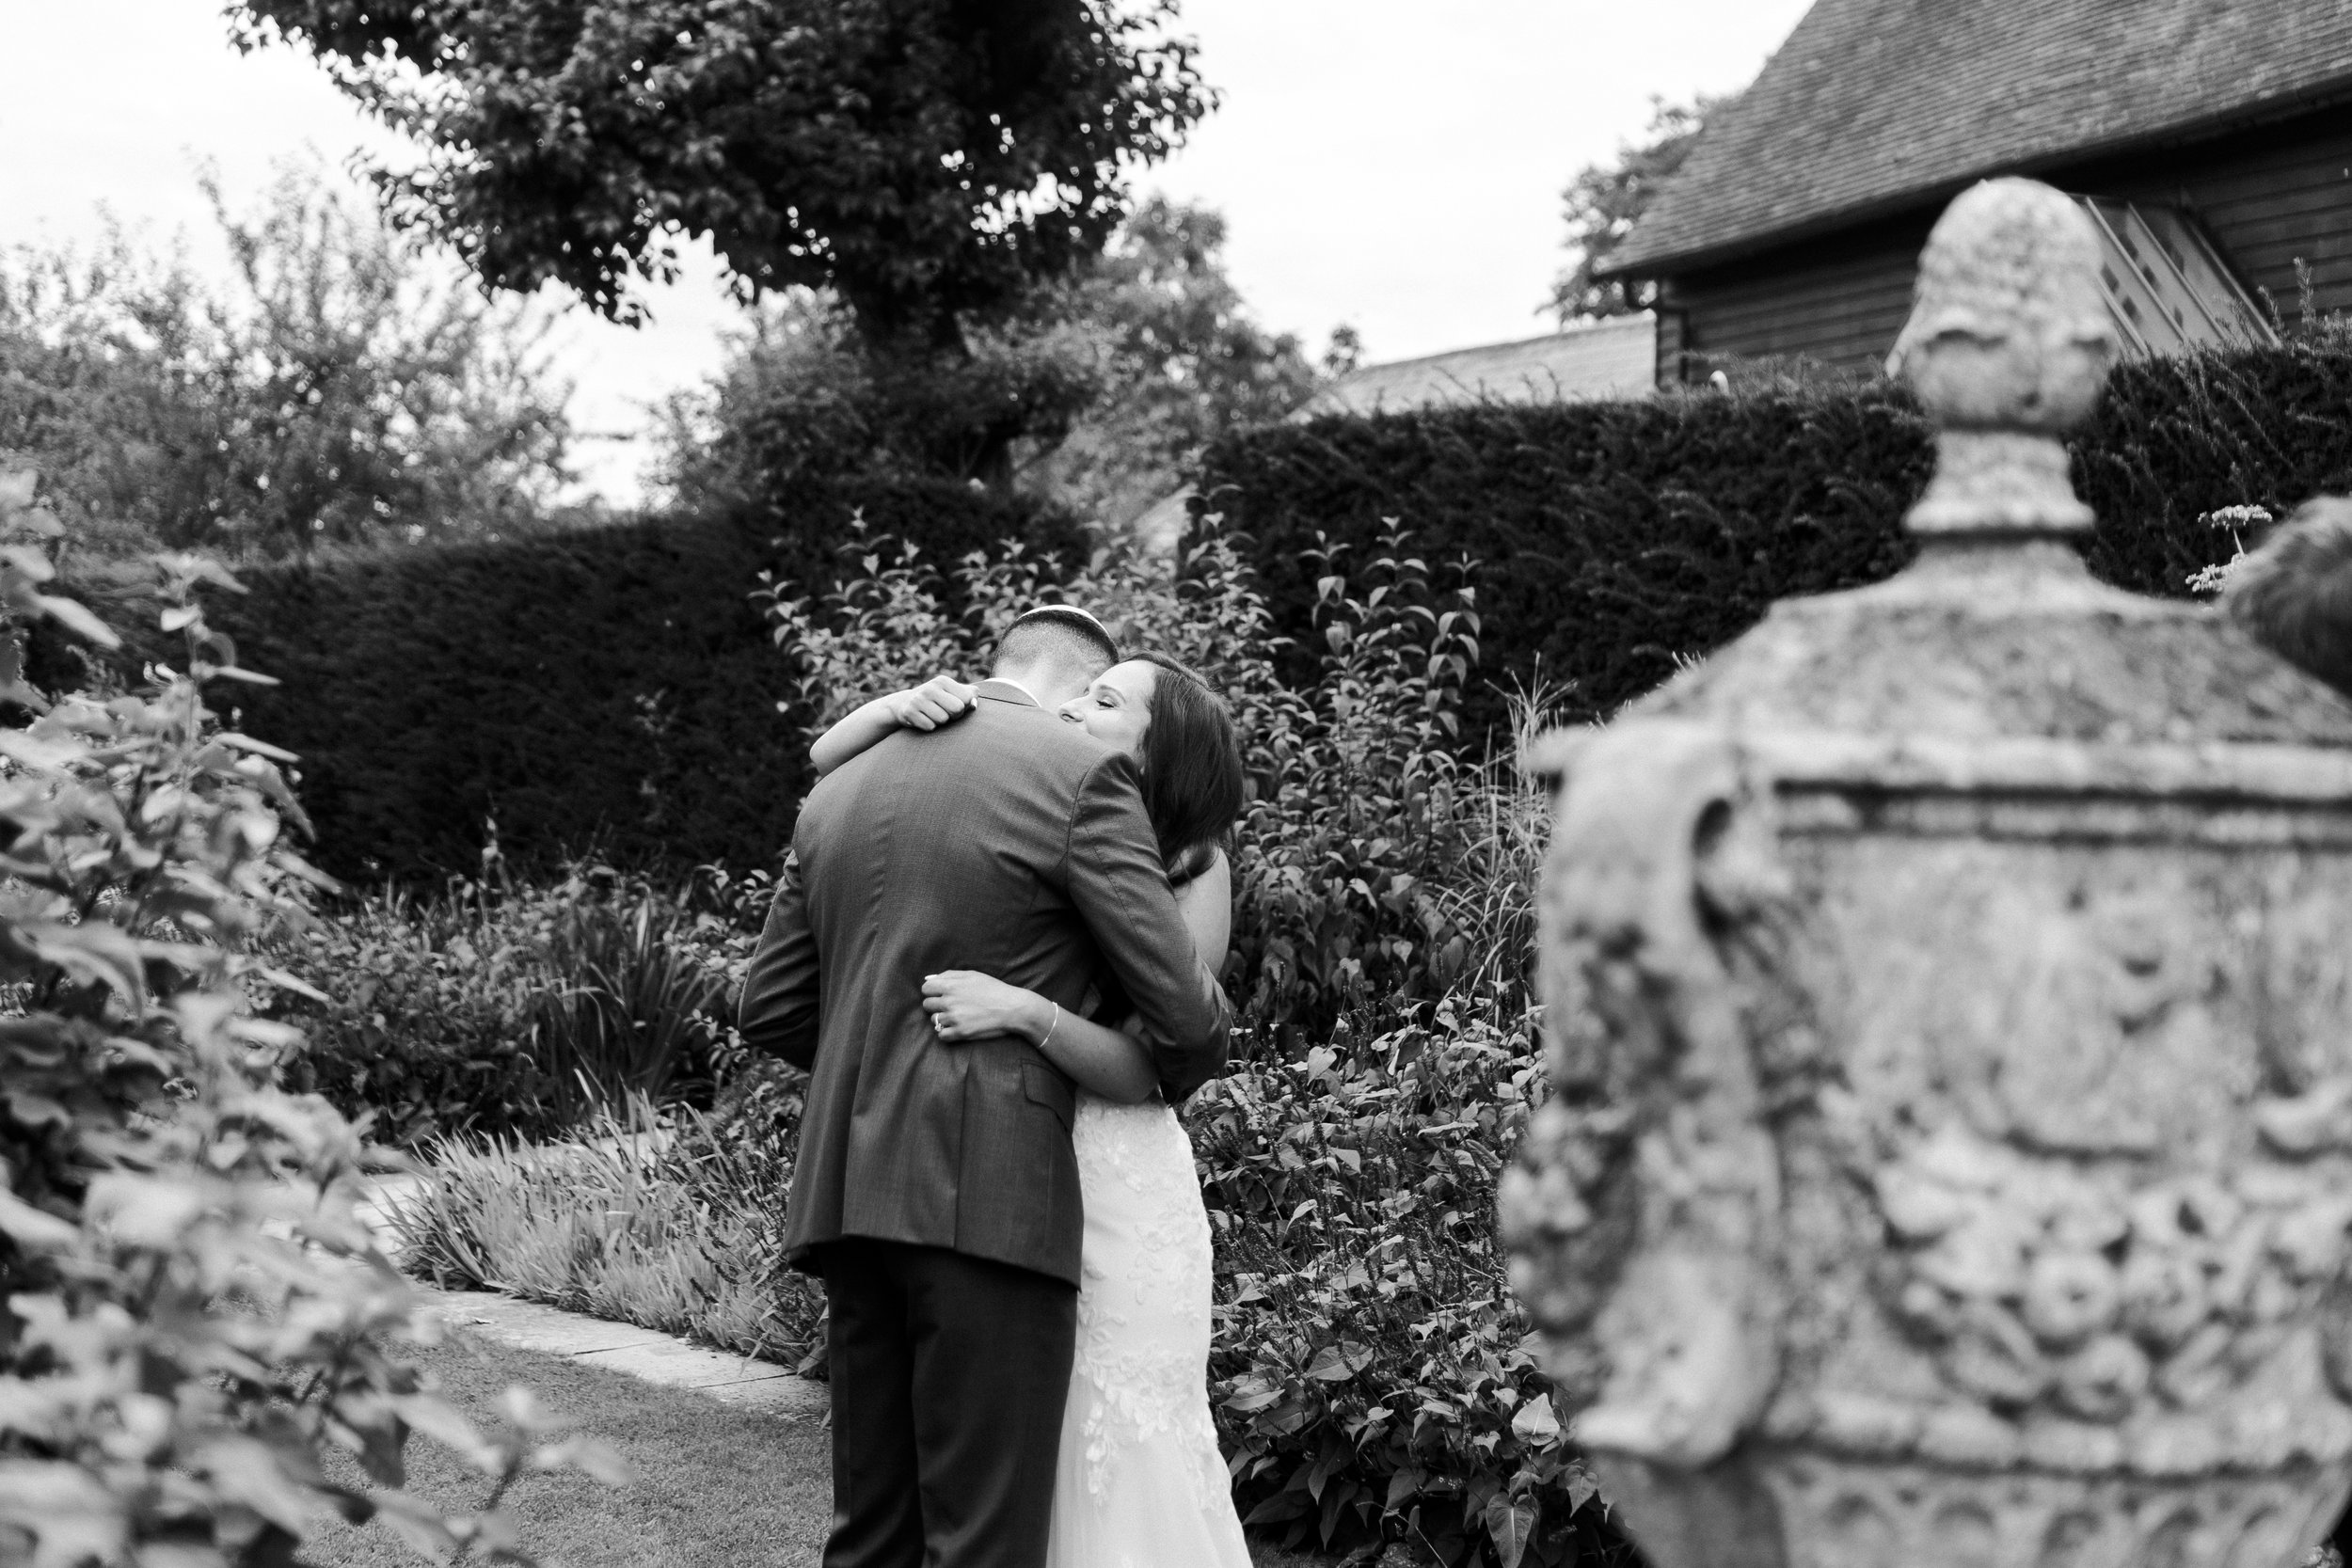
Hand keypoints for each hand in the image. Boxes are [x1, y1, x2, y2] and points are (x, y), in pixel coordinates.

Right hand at [885, 676, 975, 731]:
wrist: (904, 704)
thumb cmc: (936, 700)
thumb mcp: (952, 692)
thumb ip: (969, 695)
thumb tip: (974, 705)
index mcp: (943, 681)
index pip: (966, 698)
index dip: (964, 707)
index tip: (954, 705)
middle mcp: (930, 688)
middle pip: (957, 709)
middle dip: (954, 716)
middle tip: (946, 713)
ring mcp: (918, 699)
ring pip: (943, 719)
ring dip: (941, 722)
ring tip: (933, 715)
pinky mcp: (909, 712)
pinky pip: (930, 727)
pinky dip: (929, 726)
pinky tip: (923, 719)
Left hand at [922, 970, 1044, 1043]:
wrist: (1012, 1008)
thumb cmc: (993, 989)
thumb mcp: (972, 975)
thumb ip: (949, 975)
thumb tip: (929, 979)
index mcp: (951, 986)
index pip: (926, 989)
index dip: (932, 991)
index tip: (941, 994)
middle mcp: (950, 1001)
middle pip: (927, 1005)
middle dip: (936, 1005)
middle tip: (951, 1006)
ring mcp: (954, 1018)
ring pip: (934, 1020)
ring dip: (943, 1019)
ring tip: (957, 1016)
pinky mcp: (961, 1032)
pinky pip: (941, 1035)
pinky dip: (947, 1033)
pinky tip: (957, 1027)